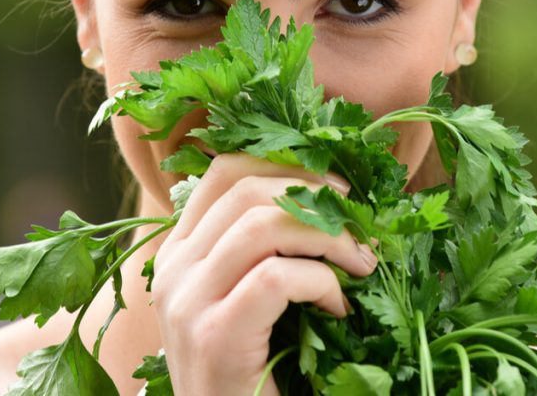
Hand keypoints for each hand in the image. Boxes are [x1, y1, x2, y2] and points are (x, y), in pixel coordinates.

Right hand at [150, 153, 377, 395]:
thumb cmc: (251, 373)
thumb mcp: (250, 301)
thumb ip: (267, 253)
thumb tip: (334, 199)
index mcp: (180, 251)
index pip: (223, 169)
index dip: (286, 164)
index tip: (336, 186)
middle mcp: (174, 267)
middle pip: (247, 189)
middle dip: (318, 197)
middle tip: (362, 228)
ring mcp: (187, 301)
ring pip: (264, 223)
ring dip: (331, 238)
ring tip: (362, 266)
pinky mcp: (214, 336)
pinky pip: (278, 278)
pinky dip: (322, 283)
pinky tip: (338, 309)